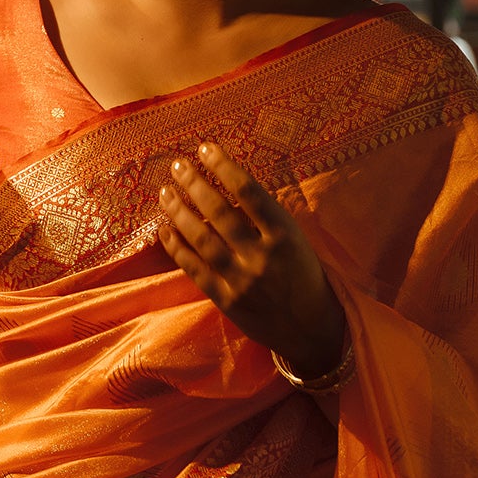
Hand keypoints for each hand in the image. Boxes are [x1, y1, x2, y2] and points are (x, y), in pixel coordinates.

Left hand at [157, 143, 345, 376]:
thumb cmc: (304, 276)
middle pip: (220, 212)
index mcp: (285, 234)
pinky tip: (165, 230)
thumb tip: (228, 185)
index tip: (206, 148)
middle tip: (178, 165)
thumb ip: (267, 218)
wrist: (312, 329)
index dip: (224, 167)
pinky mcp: (227, 300)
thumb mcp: (297, 241)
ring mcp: (242, 280)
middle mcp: (262, 256)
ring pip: (202, 240)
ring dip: (179, 212)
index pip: (249, 192)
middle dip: (195, 184)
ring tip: (165, 192)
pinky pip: (195, 270)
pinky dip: (177, 248)